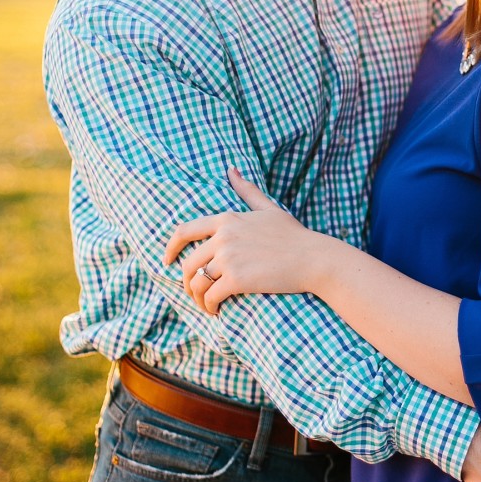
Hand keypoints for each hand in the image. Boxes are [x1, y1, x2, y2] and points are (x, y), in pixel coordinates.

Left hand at [163, 169, 322, 312]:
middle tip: (194, 294)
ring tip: (206, 306)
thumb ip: (247, 191)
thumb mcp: (268, 208)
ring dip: (197, 298)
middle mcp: (223, 237)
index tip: (167, 261)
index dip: (170, 248)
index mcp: (227, 220)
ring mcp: (228, 258)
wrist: (313, 258)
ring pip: (197, 282)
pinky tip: (216, 312)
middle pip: (188, 263)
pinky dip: (209, 307)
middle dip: (187, 282)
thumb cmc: (294, 235)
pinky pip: (210, 296)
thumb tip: (231, 170)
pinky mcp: (236, 279)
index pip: (184, 231)